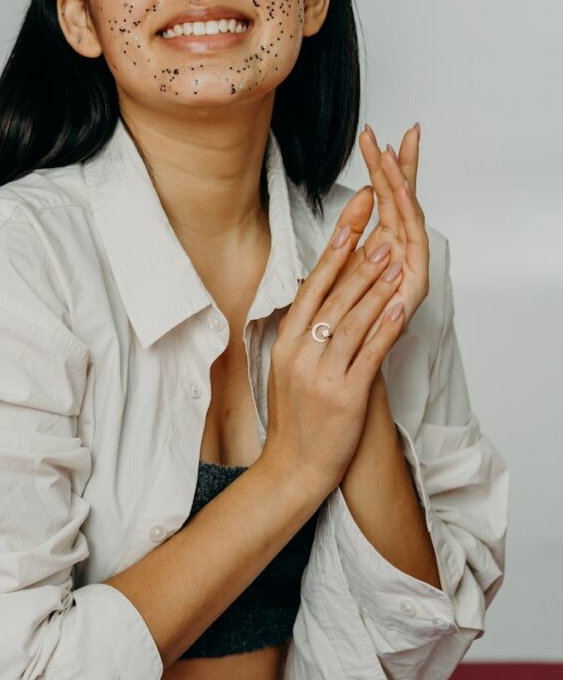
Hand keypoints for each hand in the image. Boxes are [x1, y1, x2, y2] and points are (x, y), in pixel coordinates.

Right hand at [261, 192, 406, 497]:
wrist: (293, 468)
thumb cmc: (296, 415)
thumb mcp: (288, 364)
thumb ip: (304, 328)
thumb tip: (322, 287)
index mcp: (286, 340)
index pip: (312, 283)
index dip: (334, 247)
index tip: (351, 216)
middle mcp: (300, 352)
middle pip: (333, 296)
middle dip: (359, 259)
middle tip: (380, 227)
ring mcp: (321, 374)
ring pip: (351, 320)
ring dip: (375, 286)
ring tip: (394, 257)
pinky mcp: (345, 396)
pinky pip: (368, 355)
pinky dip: (384, 329)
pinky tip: (397, 307)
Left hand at [331, 123, 429, 335]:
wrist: (347, 371)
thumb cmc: (341, 327)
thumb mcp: (337, 271)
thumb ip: (348, 235)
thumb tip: (360, 197)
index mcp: (383, 246)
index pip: (387, 197)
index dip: (382, 166)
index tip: (375, 136)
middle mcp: (402, 254)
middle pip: (403, 200)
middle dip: (398, 165)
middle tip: (400, 132)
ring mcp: (412, 269)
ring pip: (408, 216)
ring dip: (401, 184)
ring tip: (392, 155)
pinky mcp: (416, 287)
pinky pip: (414, 245)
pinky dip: (410, 218)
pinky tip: (403, 195)